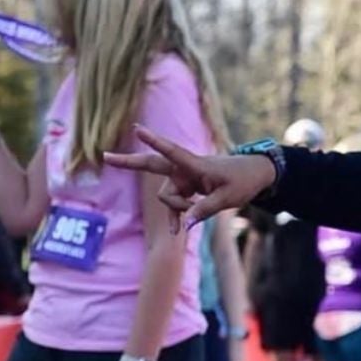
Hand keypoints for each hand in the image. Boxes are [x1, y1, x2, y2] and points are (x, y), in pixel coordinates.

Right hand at [103, 124, 277, 224]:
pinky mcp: (186, 187)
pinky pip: (173, 204)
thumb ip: (205, 210)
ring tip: (195, 215)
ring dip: (177, 208)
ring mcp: (183, 178)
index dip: (154, 141)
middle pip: (151, 165)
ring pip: (167, 196)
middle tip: (105, 156)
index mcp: (195, 165)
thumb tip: (186, 223)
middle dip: (129, 162)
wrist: (255, 175)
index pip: (171, 152)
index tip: (137, 129)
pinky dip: (176, 216)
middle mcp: (184, 169)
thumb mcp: (229, 198)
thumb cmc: (244, 181)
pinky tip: (175, 232)